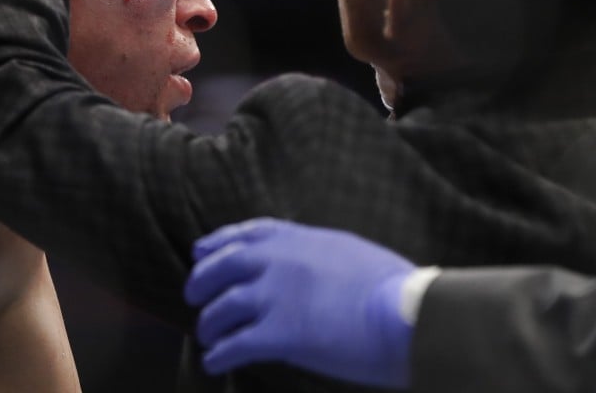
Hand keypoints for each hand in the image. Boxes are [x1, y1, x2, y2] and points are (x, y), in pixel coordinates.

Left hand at [184, 218, 415, 388]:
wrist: (404, 312)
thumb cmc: (392, 286)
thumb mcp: (349, 251)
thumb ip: (319, 253)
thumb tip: (309, 266)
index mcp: (299, 239)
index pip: (247, 233)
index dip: (218, 242)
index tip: (200, 250)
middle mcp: (279, 262)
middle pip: (222, 266)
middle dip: (201, 280)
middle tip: (192, 295)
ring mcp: (275, 297)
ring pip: (221, 307)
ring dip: (209, 323)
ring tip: (206, 335)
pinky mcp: (279, 334)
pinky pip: (234, 344)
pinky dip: (219, 354)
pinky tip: (215, 362)